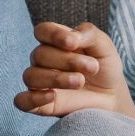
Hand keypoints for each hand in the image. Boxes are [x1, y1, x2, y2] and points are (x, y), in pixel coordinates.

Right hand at [12, 21, 134, 120]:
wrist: (112, 97)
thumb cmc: (105, 67)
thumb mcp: (104, 45)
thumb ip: (89, 34)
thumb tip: (70, 37)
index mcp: (56, 41)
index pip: (42, 31)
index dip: (53, 35)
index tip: (72, 43)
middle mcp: (43, 61)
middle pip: (39, 54)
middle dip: (67, 60)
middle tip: (92, 67)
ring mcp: (40, 83)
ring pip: (30, 76)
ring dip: (56, 78)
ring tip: (80, 81)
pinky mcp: (40, 105)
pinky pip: (22, 101)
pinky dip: (33, 98)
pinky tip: (52, 96)